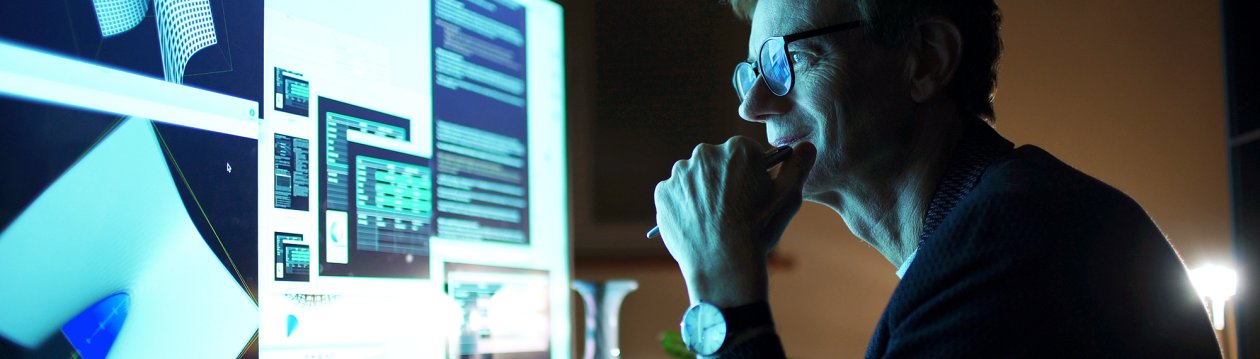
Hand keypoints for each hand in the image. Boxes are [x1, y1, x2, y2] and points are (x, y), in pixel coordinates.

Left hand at [653, 137, 815, 306]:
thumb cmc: (760, 229)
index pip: (744, 155)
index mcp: (737, 148)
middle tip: (732, 210)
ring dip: (702, 192)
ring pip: (694, 178)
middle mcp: (704, 153)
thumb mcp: (789, 197)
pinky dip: (683, 206)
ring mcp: (680, 173)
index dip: (750, 176)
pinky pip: (674, 195)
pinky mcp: (662, 193)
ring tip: (714, 220)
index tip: (751, 196)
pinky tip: (697, 223)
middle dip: (724, 180)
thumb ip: (800, 166)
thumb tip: (807, 146)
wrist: (724, 264)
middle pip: (717, 163)